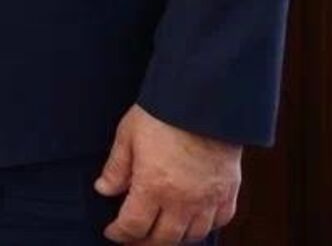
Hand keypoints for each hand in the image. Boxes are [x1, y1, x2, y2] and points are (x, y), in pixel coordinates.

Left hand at [96, 104, 240, 241]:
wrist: (204, 100)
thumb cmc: (164, 113)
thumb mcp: (128, 134)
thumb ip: (116, 167)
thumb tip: (104, 189)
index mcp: (153, 186)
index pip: (134, 225)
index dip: (120, 233)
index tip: (112, 232)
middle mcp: (182, 200)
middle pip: (163, 239)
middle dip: (144, 243)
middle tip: (134, 238)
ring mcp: (208, 199)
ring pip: (192, 236)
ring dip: (174, 238)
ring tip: (161, 232)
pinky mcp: (228, 191)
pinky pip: (218, 222)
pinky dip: (204, 227)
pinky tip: (193, 220)